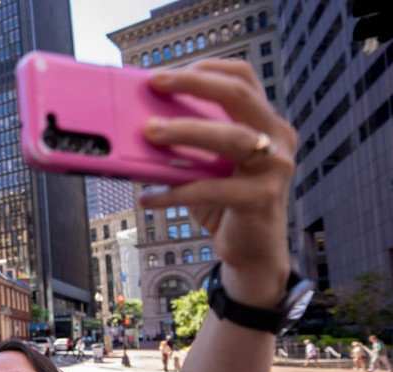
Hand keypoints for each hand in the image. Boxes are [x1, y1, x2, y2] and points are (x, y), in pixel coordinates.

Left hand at [140, 60, 295, 306]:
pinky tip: (148, 198)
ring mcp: (274, 168)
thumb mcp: (209, 168)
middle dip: (194, 84)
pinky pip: (210, 188)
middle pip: (238, 96)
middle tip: (154, 84)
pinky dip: (174, 192)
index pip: (244, 78)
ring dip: (185, 130)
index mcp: (266, 123)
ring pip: (229, 137)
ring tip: (149, 131)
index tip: (169, 72)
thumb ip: (192, 145)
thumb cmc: (224, 204)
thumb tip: (143, 125)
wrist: (252, 253)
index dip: (208, 68)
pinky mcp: (260, 198)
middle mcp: (277, 139)